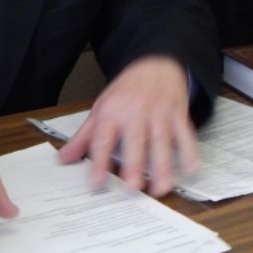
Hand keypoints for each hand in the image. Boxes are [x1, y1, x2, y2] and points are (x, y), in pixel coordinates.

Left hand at [56, 55, 197, 195]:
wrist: (156, 64)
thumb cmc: (127, 91)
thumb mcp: (101, 108)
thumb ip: (84, 137)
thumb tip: (63, 159)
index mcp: (113, 112)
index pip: (104, 138)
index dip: (99, 160)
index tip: (96, 182)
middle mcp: (137, 112)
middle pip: (136, 141)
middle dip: (135, 164)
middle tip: (133, 188)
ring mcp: (160, 113)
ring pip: (163, 141)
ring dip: (163, 166)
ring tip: (161, 188)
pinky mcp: (179, 114)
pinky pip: (185, 134)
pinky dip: (189, 151)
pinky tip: (190, 169)